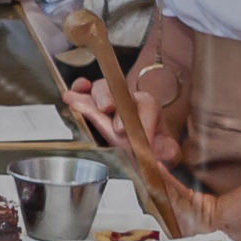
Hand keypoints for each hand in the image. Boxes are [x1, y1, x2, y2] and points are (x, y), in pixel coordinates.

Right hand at [64, 56, 195, 174]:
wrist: (136, 140)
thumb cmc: (150, 143)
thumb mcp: (165, 150)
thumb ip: (168, 151)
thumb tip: (166, 152)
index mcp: (147, 107)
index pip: (148, 107)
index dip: (146, 123)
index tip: (145, 142)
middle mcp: (126, 99)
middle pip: (121, 92)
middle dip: (120, 107)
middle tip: (119, 128)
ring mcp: (105, 98)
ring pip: (101, 88)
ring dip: (99, 98)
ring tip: (98, 109)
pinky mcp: (87, 103)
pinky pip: (82, 90)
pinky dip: (77, 90)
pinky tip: (72, 95)